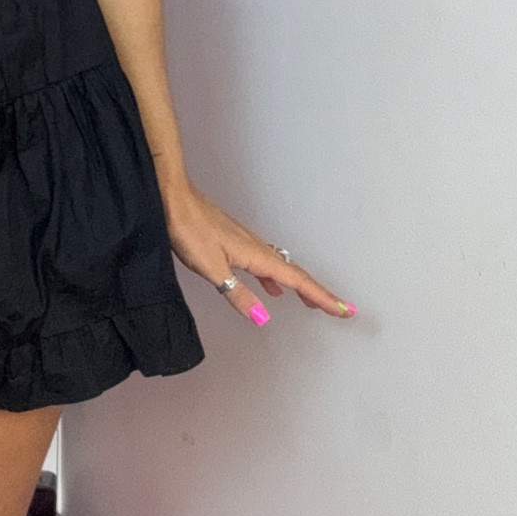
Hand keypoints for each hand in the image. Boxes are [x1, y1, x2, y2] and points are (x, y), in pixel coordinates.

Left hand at [162, 179, 354, 326]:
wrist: (172, 198)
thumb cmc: (188, 228)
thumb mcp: (213, 269)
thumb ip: (238, 294)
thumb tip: (263, 317)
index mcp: (256, 255)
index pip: (297, 281)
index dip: (322, 297)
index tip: (344, 310)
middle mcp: (256, 247)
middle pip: (296, 274)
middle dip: (318, 293)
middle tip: (338, 308)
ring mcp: (246, 242)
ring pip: (280, 267)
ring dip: (297, 285)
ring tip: (308, 301)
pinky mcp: (233, 240)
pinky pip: (263, 262)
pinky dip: (272, 277)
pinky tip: (268, 286)